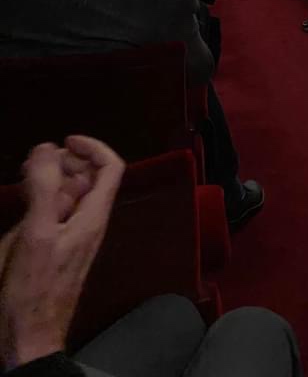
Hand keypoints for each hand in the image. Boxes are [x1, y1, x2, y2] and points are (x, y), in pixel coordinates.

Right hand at [0, 137, 123, 368]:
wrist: (28, 338)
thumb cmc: (33, 289)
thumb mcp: (36, 233)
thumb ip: (44, 189)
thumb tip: (49, 147)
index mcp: (93, 216)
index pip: (111, 167)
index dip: (92, 147)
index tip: (65, 141)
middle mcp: (90, 222)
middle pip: (91, 177)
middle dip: (67, 160)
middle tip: (36, 159)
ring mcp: (75, 236)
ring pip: (72, 194)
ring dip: (54, 178)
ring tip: (26, 176)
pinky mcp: (60, 248)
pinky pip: (59, 212)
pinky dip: (45, 198)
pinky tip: (24, 202)